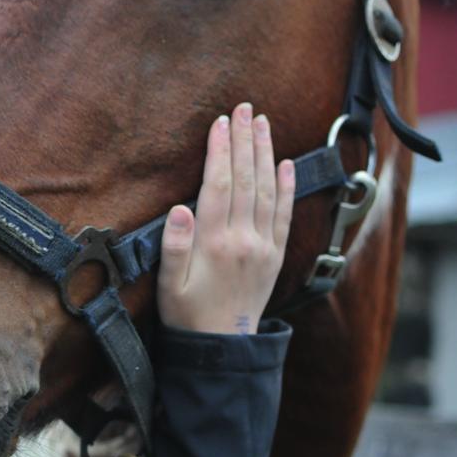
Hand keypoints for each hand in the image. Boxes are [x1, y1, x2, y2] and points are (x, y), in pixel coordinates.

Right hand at [157, 103, 293, 334]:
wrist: (221, 348)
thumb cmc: (187, 316)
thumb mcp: (168, 286)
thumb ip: (173, 247)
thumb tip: (179, 208)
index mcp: (214, 244)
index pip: (218, 186)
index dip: (220, 152)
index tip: (220, 123)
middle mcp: (244, 240)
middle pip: (246, 180)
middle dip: (245, 141)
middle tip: (244, 108)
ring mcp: (264, 247)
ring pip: (268, 191)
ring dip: (265, 154)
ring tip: (263, 123)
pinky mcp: (275, 256)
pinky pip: (286, 215)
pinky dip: (287, 186)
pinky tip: (286, 163)